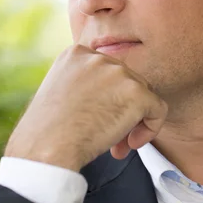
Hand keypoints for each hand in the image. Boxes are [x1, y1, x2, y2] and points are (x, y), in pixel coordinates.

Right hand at [4, 44, 167, 171]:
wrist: (44, 149)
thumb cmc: (47, 132)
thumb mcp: (61, 93)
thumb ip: (88, 85)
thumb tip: (117, 96)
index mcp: (77, 53)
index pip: (108, 73)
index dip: (108, 99)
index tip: (95, 120)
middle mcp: (99, 57)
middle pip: (127, 82)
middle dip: (122, 110)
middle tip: (110, 138)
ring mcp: (119, 73)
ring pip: (143, 95)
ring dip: (133, 121)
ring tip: (117, 144)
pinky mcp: (136, 92)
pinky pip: (158, 109)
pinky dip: (151, 128)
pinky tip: (131, 144)